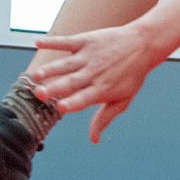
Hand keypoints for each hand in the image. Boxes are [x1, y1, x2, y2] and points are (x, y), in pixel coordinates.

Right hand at [31, 23, 168, 142]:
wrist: (143, 44)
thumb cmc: (132, 74)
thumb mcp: (123, 99)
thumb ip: (104, 118)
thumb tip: (94, 139)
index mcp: (101, 89)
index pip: (84, 99)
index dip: (72, 103)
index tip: (61, 107)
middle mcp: (93, 73)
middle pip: (70, 83)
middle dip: (54, 88)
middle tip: (39, 93)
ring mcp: (89, 56)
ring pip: (65, 64)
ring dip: (50, 69)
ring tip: (36, 75)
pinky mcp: (86, 40)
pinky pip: (66, 42)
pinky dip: (52, 42)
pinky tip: (38, 43)